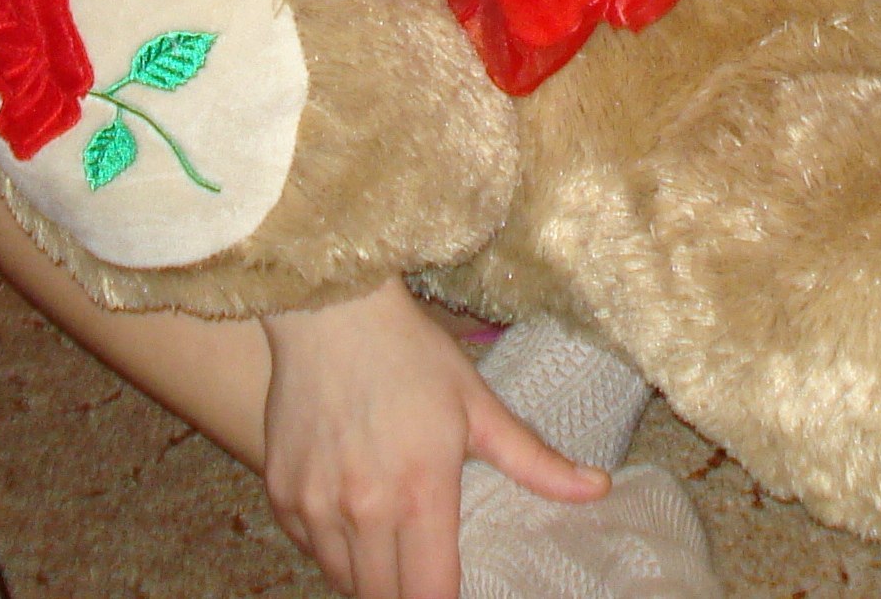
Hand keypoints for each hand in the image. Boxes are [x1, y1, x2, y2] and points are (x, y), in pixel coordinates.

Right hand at [260, 279, 608, 598]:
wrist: (331, 310)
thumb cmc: (410, 353)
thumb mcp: (477, 403)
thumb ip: (534, 460)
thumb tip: (598, 489)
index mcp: (420, 494)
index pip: (428, 597)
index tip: (453, 591)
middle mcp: (363, 511)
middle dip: (406, 594)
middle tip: (424, 568)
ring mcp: (315, 506)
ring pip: (342, 580)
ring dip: (369, 573)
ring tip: (391, 541)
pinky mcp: (281, 494)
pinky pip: (308, 548)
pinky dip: (331, 546)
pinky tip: (351, 513)